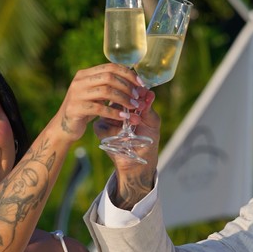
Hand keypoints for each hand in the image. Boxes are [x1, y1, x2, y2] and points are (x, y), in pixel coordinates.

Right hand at [54, 63, 146, 140]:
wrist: (64, 127)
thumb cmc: (85, 110)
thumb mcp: (96, 94)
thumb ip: (109, 86)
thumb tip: (135, 82)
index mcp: (85, 74)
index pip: (110, 67)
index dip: (128, 74)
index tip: (141, 84)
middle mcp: (80, 81)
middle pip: (109, 77)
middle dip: (127, 86)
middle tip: (138, 97)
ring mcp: (76, 94)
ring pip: (105, 91)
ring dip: (123, 99)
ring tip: (134, 107)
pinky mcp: (76, 108)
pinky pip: (99, 109)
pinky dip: (114, 113)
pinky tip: (124, 118)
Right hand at [95, 92, 159, 207]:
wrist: (140, 162)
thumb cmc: (148, 140)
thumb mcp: (152, 122)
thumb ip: (148, 108)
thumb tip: (149, 92)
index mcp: (127, 103)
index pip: (127, 90)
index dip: (134, 89)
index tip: (143, 93)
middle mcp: (116, 108)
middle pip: (115, 96)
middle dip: (129, 101)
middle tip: (140, 108)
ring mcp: (107, 118)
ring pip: (109, 108)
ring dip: (124, 115)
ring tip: (136, 123)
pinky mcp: (100, 129)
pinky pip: (104, 123)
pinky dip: (116, 129)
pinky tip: (125, 136)